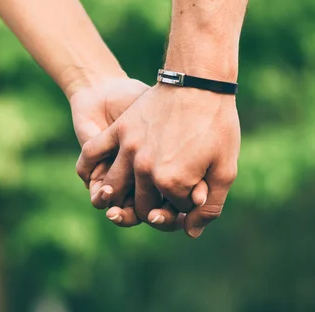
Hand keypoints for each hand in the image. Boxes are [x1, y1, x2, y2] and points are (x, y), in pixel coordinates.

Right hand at [77, 83, 239, 237]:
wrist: (199, 81)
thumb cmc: (218, 124)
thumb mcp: (225, 168)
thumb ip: (210, 206)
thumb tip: (190, 232)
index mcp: (172, 181)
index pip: (171, 211)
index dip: (184, 206)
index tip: (195, 194)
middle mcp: (145, 169)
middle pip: (142, 205)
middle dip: (155, 208)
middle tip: (165, 201)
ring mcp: (128, 149)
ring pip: (113, 187)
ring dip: (118, 200)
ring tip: (127, 198)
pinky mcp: (119, 130)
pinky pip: (93, 154)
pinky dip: (88, 170)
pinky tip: (93, 179)